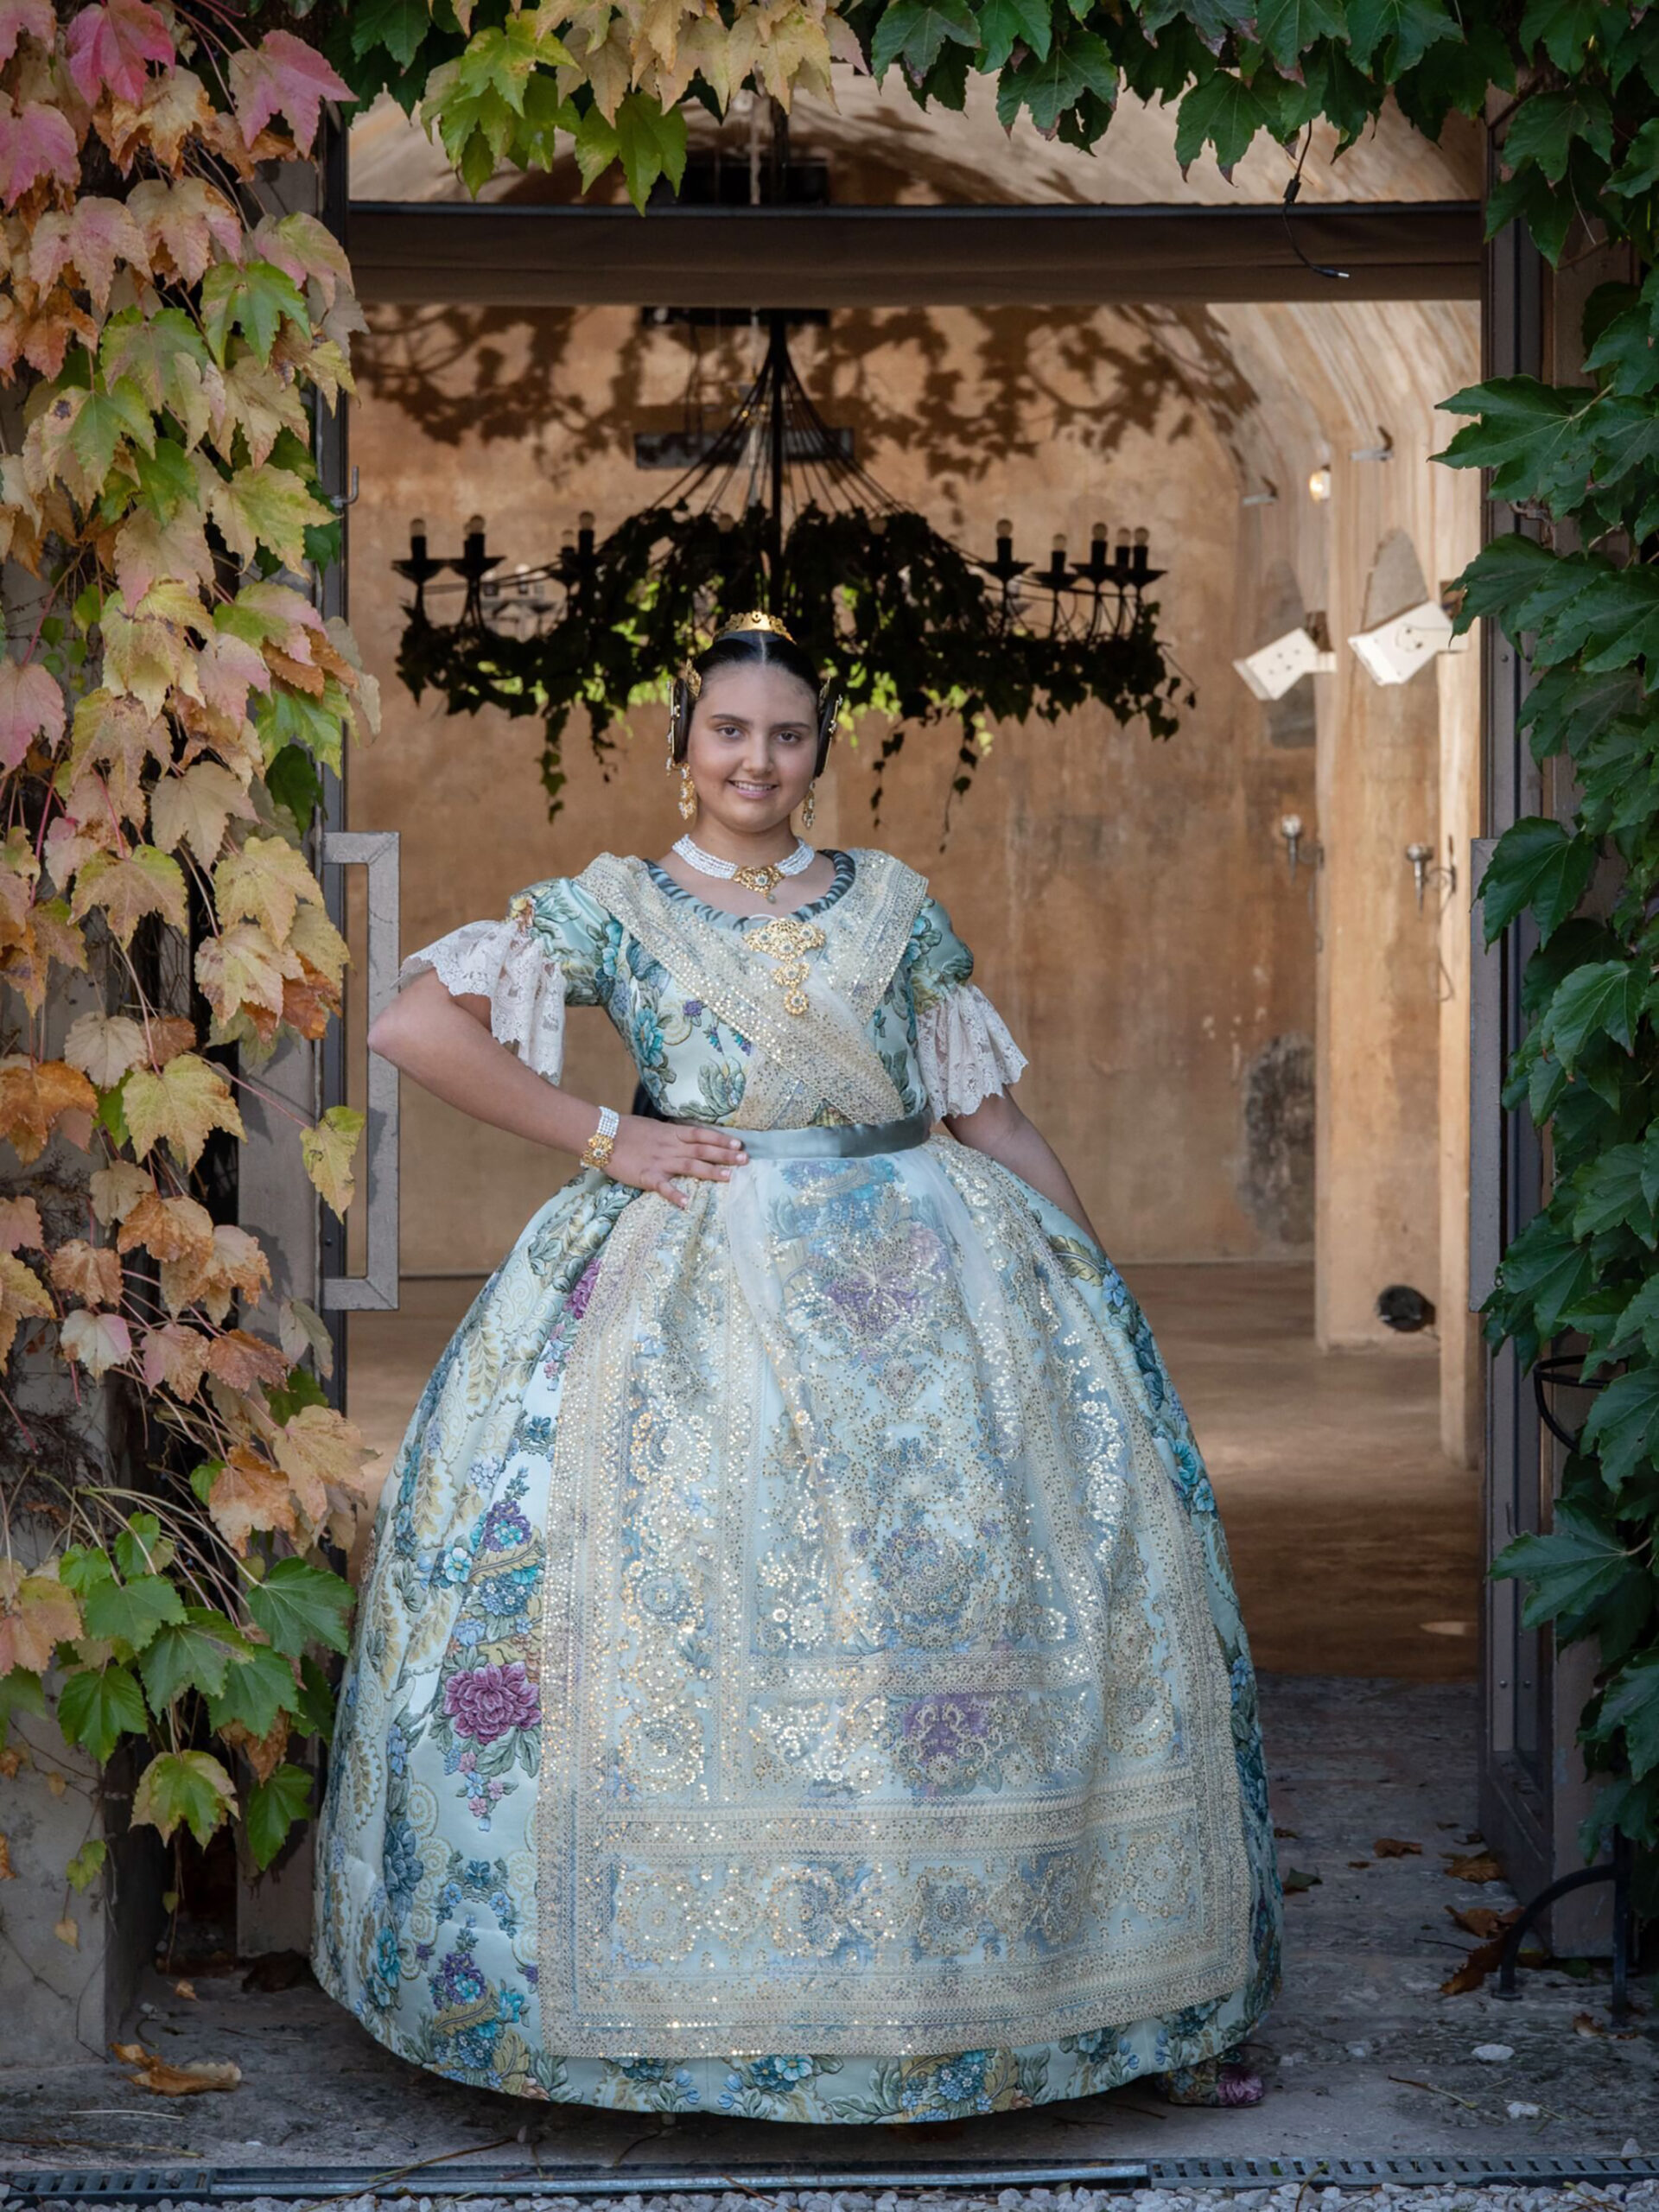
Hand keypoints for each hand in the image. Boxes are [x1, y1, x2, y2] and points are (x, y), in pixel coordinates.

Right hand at [604, 1116, 747, 1207]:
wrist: (602, 1134)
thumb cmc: (627, 1130)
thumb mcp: (654, 1127)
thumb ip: (671, 1134)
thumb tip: (688, 1137)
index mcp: (671, 1133)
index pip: (701, 1134)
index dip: (720, 1139)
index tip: (739, 1144)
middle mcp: (670, 1146)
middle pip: (702, 1150)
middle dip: (724, 1155)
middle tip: (745, 1160)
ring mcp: (660, 1161)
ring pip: (689, 1166)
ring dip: (710, 1171)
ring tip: (728, 1177)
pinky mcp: (646, 1176)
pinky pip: (663, 1186)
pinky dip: (675, 1194)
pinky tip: (687, 1204)